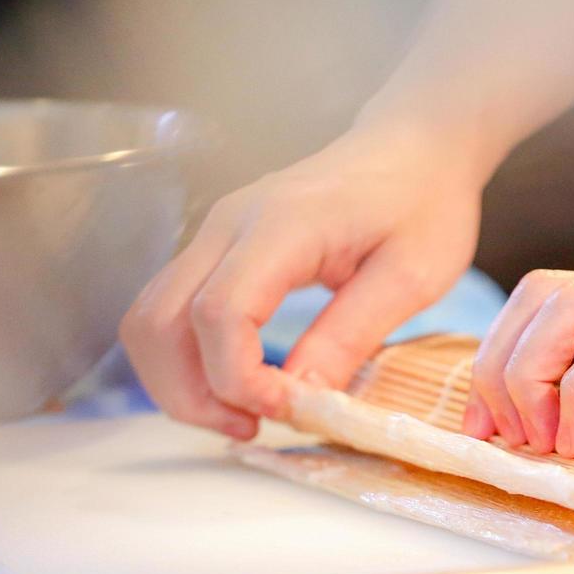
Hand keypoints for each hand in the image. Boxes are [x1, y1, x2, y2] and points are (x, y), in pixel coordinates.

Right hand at [120, 124, 483, 438]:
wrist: (413, 145)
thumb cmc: (423, 202)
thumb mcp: (413, 277)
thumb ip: (350, 336)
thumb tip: (297, 401)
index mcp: (282, 224)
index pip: (219, 313)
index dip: (238, 378)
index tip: (286, 412)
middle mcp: (229, 222)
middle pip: (159, 321)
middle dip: (191, 393)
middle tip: (252, 428)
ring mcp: (215, 230)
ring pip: (150, 318)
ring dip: (179, 381)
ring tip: (243, 415)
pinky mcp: (217, 245)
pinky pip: (170, 308)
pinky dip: (186, 357)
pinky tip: (237, 382)